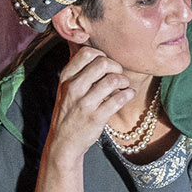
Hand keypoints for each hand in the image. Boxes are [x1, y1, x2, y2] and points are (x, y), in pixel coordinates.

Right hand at [45, 45, 136, 164]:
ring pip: (112, 80)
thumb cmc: (69, 112)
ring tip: (125, 86)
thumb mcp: (66, 88)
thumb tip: (93, 48)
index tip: (107, 66)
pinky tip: (129, 95)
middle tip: (119, 76)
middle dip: (116, 67)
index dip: (102, 55)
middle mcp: (73, 88)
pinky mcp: (96, 118)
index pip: (87, 53)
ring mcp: (84, 103)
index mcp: (66, 77)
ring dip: (124, 81)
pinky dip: (129, 94)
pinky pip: (119, 99)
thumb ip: (78, 70)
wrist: (63, 143)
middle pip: (102, 63)